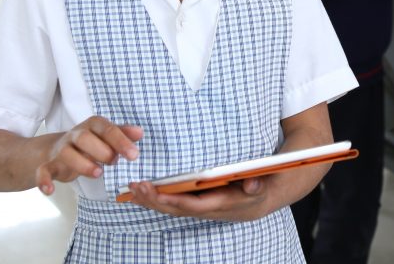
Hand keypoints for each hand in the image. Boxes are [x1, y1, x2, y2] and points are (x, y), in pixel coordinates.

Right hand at [35, 116, 142, 194]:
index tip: (134, 155)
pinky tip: (50, 191)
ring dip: (82, 164)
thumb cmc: (89, 143)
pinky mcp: (50, 165)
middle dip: (101, 150)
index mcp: (92, 126)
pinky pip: (43, 171)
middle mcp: (75, 135)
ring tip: (98, 173)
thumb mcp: (105, 137)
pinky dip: (44, 181)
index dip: (121, 141)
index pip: (106, 129)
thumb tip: (139, 132)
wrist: (56, 148)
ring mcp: (61, 150)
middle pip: (84, 138)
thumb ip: (122, 134)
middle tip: (114, 162)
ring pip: (66, 153)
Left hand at [128, 177, 270, 221]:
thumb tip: (252, 184)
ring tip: (132, 189)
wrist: (258, 201)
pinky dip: (156, 199)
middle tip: (137, 186)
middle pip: (176, 208)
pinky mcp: (195, 204)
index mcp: (220, 203)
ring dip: (151, 200)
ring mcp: (199, 208)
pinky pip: (172, 204)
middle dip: (155, 199)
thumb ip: (257, 185)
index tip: (158, 192)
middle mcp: (207, 209)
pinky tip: (141, 194)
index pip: (194, 205)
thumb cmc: (257, 189)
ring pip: (171, 208)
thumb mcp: (261, 185)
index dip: (175, 201)